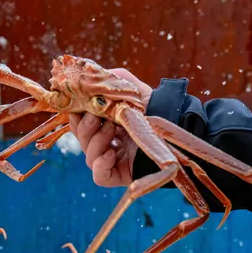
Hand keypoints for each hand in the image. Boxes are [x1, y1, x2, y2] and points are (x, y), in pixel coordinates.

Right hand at [68, 68, 152, 186]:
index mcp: (104, 124)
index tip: (78, 105)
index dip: (75, 115)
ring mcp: (113, 161)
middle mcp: (107, 143)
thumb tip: (88, 76)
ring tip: (111, 129)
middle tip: (96, 116)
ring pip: (88, 156)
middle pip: (81, 139)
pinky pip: (99, 176)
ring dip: (95, 141)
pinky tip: (111, 154)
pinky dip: (100, 165)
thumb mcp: (131, 88)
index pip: (79, 123)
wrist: (176, 124)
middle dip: (84, 127)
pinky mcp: (120, 175)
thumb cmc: (155, 106)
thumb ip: (110, 79)